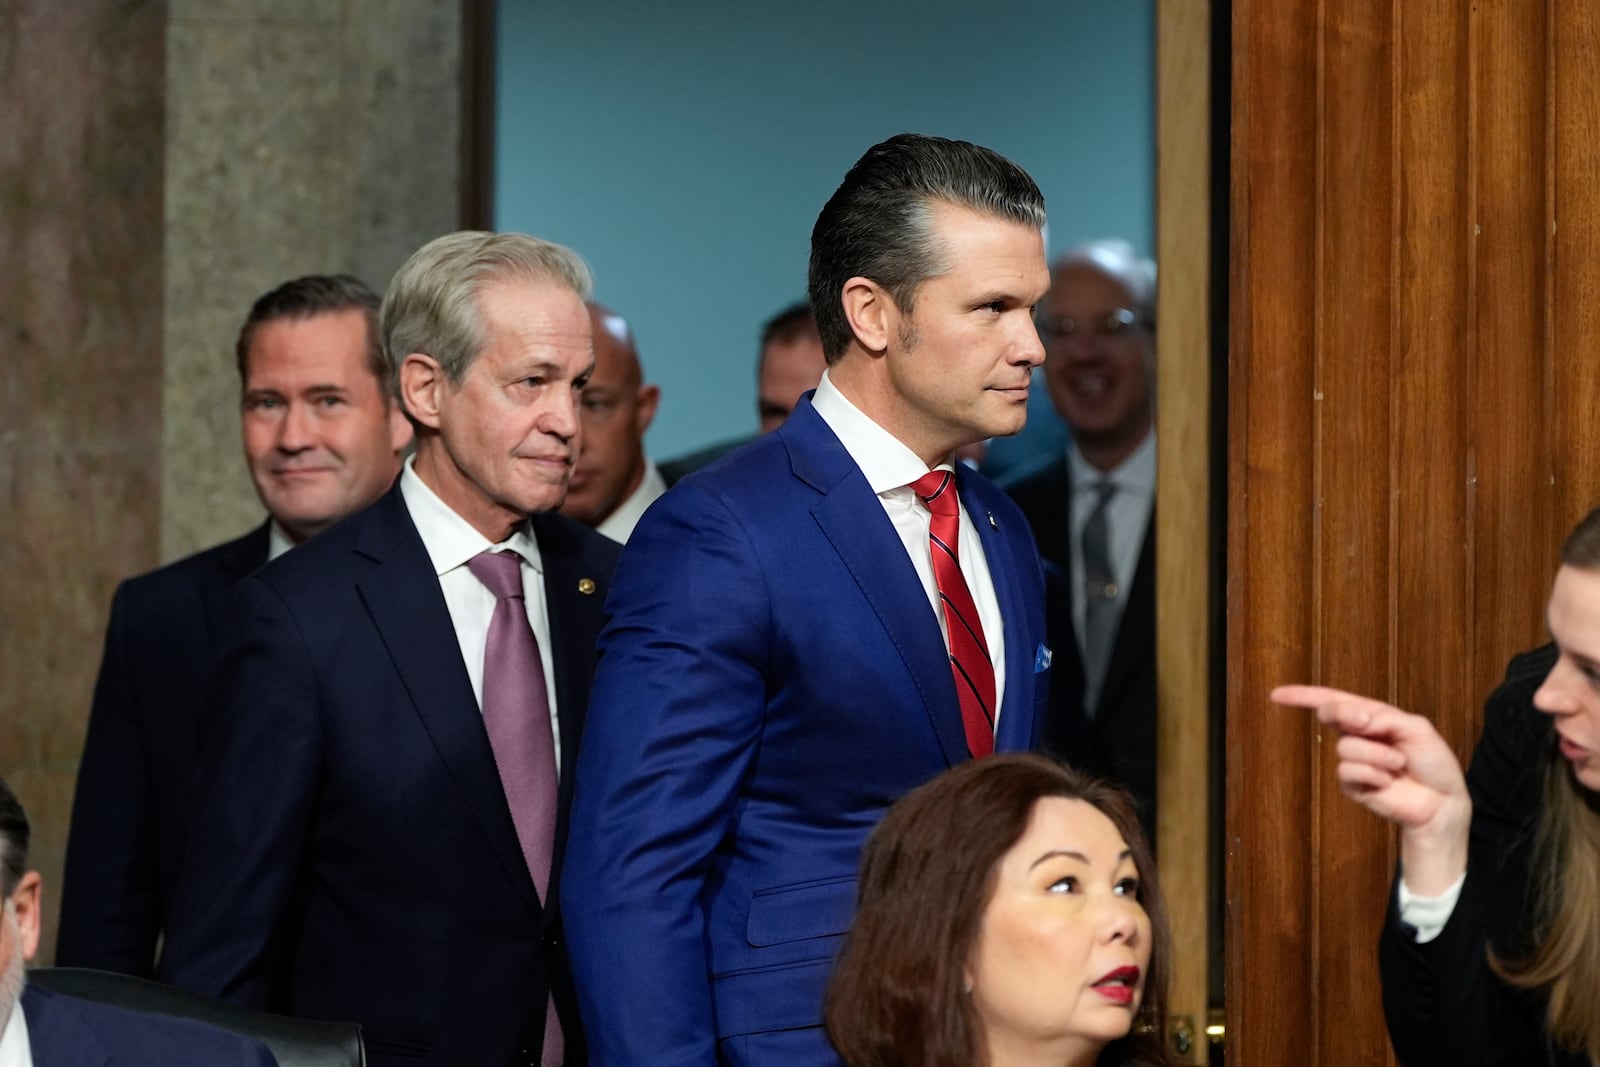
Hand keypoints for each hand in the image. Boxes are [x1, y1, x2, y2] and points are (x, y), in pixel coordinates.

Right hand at [1272, 684, 1470, 894]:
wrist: (1442, 801)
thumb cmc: (1434, 763)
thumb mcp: (1416, 728)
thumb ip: (1385, 717)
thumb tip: (1356, 719)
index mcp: (1372, 717)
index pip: (1334, 701)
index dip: (1303, 696)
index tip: (1277, 694)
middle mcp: (1359, 736)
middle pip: (1330, 715)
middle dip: (1345, 716)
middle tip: (1366, 724)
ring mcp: (1354, 761)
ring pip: (1345, 747)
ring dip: (1376, 756)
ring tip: (1397, 765)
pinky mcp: (1353, 785)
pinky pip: (1348, 772)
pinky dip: (1372, 775)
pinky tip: (1387, 782)